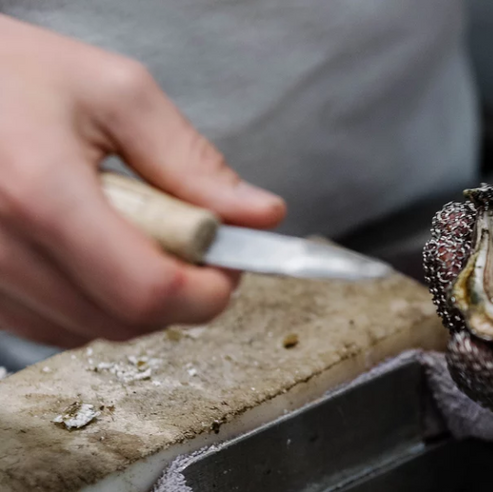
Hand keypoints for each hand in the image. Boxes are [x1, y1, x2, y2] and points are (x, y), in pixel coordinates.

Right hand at [0, 16, 285, 347]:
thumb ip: (193, 163)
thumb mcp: (118, 96)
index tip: (228, 269)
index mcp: (41, 193)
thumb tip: (256, 215)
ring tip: (130, 233)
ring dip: (132, 299)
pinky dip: (88, 301)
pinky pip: (47, 326)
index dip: (206, 292)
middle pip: (123, 321)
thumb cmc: (12, 73)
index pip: (148, 291)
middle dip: (177, 294)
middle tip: (190, 244)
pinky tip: (91, 250)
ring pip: (87, 332)